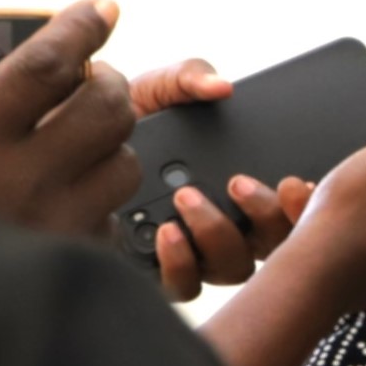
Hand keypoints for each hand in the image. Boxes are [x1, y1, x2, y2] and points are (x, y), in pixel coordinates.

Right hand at [0, 0, 138, 235]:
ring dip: (111, 146)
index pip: (44, 66)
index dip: (79, 29)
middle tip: (90, 85)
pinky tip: (67, 205)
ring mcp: (60, 229)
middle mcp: (22, 182)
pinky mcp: (83, 267)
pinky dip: (100, 204)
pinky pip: (115, 219)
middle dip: (107, 87)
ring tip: (77, 149)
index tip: (100, 10)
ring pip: (125, 163)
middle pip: (107, 108)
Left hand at [125, 57, 306, 301]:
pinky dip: (182, 263)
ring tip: (187, 199)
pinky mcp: (159, 274)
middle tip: (239, 184)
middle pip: (272, 244)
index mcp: (241, 191)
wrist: (63, 143)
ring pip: (233, 268)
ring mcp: (198, 256)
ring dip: (219, 235)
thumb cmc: (120, 122)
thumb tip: (221, 86)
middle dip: (266, 217)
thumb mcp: (159, 90)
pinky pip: (185, 286)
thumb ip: (190, 79)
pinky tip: (166, 231)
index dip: (302, 204)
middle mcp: (228, 229)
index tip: (297, 182)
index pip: (290, 207)